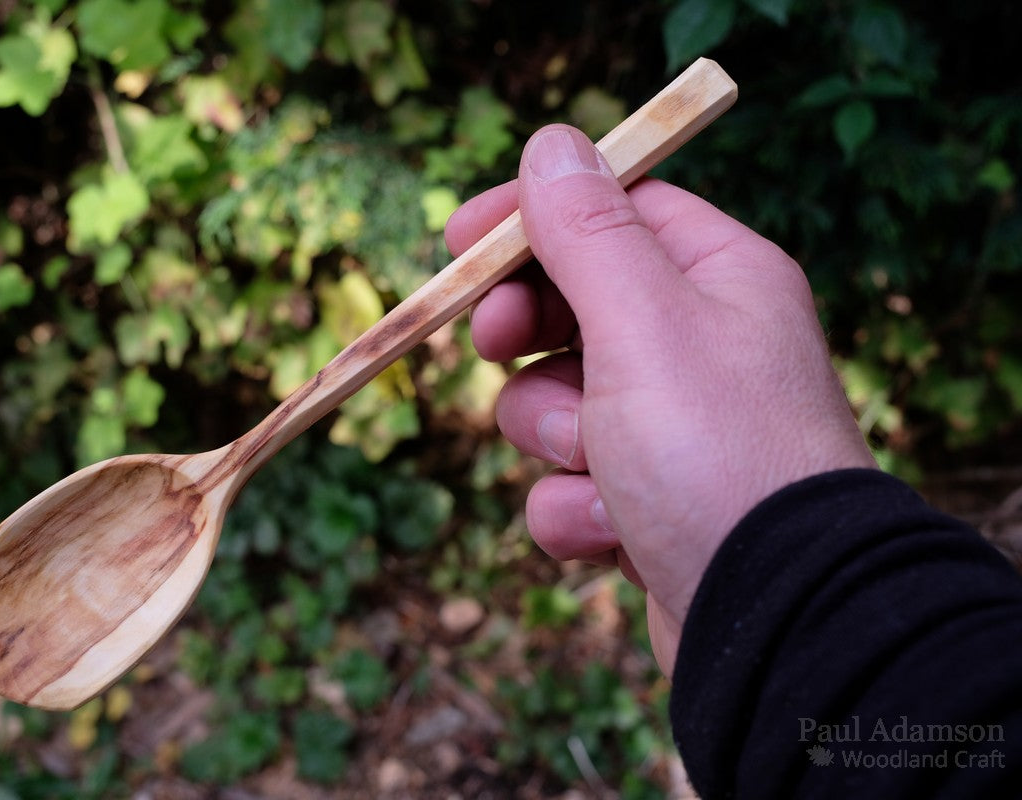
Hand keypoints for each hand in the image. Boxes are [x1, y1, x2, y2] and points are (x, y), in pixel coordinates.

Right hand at [446, 125, 875, 673]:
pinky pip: (567, 485)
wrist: (776, 617)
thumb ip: (588, 233)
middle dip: (529, 341)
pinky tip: (614, 534)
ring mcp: (674, 431)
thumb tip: (552, 144)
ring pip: (555, 405)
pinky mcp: (649, 504)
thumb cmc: (717, 453)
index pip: (612, 213)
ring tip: (602, 469)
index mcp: (719, 280)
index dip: (533, 221)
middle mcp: (701, 347)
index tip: (459, 241)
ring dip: (555, 439)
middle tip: (496, 346)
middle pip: (571, 309)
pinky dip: (575, 509)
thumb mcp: (642, 322)